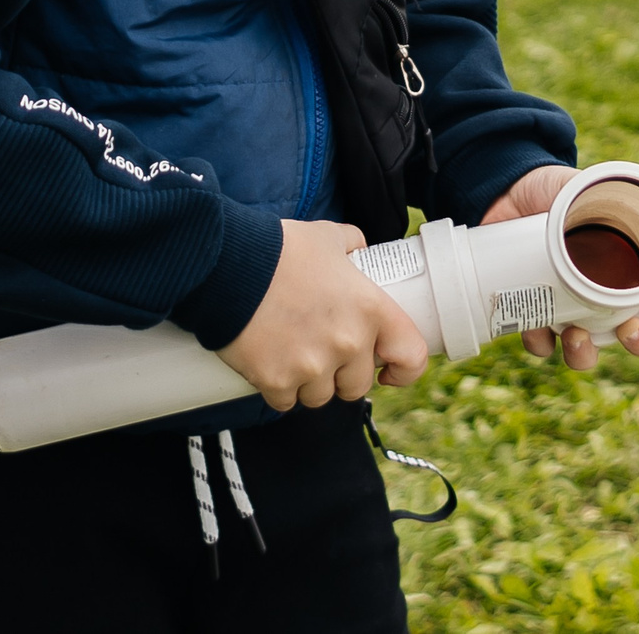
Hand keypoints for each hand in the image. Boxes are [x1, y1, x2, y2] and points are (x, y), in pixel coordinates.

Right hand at [219, 218, 428, 409]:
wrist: (227, 265)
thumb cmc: (279, 249)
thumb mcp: (327, 236)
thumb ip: (351, 243)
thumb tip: (359, 249)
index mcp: (370, 310)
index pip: (411, 356)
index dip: (404, 370)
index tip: (388, 371)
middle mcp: (348, 343)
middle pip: (356, 385)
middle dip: (341, 374)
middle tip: (319, 350)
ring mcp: (312, 367)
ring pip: (320, 397)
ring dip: (309, 383)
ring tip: (290, 353)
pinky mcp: (276, 382)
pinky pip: (285, 401)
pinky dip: (278, 389)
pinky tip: (267, 364)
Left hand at [481, 166, 638, 368]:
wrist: (508, 188)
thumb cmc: (556, 189)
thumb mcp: (584, 186)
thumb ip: (607, 192)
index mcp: (618, 272)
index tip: (637, 323)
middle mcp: (593, 296)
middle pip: (616, 338)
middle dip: (627, 344)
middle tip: (622, 331)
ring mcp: (561, 305)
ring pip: (578, 348)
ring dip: (581, 353)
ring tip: (574, 336)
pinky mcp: (529, 307)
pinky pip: (536, 338)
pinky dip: (538, 341)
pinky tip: (534, 329)